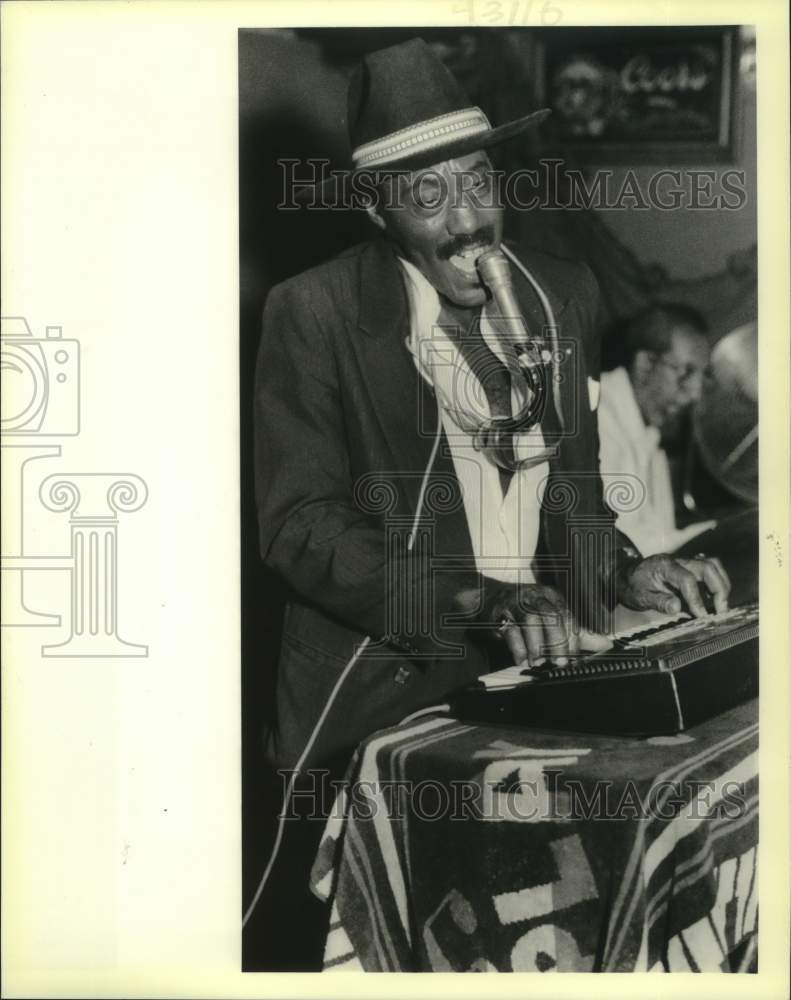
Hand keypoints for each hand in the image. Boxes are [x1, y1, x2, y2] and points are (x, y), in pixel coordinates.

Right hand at [485, 583, 610, 667]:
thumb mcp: (553, 620)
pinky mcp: (499, 612)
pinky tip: (522, 661)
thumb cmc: (526, 612)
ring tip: (539, 664)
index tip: (576, 659)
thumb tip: (606, 645)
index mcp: (553, 596)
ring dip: (537, 644)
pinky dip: (517, 647)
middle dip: (558, 641)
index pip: (568, 615)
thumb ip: (578, 634)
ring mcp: (516, 602)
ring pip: (531, 619)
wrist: (490, 599)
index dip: (573, 638)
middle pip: (552, 615)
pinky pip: (510, 629)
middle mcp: (536, 596)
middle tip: (560, 663)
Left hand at [618, 553, 730, 617]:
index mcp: (664, 565)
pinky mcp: (689, 568)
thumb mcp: (640, 597)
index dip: (696, 598)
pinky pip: (709, 571)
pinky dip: (717, 583)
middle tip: (721, 610)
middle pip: (707, 567)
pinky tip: (715, 600)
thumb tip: (677, 608)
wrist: (625, 576)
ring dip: (721, 584)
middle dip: (718, 588)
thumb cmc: (632, 586)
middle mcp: (677, 560)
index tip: (701, 615)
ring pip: (712, 565)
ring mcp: (685, 562)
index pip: (687, 579)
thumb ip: (659, 601)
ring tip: (722, 605)